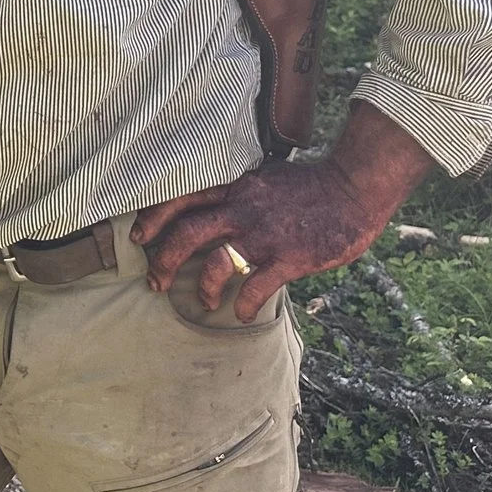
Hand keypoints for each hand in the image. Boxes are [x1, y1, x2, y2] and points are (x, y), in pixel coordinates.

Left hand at [132, 100, 438, 322]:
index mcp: (235, 188)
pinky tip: (241, 314)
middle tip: (154, 282)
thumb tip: (215, 211)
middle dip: (164, 261)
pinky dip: (244, 305)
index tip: (138, 237)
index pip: (181, 199)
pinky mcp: (290, 257)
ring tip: (204, 303)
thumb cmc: (311, 185)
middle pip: (186, 233)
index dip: (153, 219)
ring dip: (204, 288)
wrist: (354, 189)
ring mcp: (265, 234)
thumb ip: (238, 192)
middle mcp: (243, 208)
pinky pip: (257, 287)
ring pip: (216, 262)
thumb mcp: (265, 178)